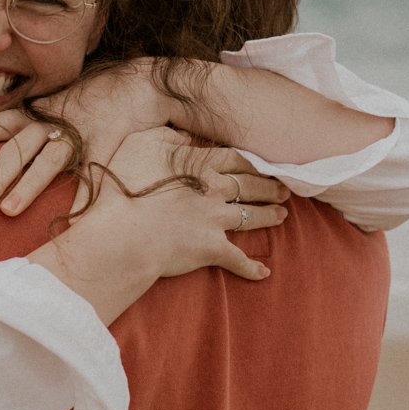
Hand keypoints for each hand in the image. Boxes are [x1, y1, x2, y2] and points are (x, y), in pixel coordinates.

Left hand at [0, 60, 185, 215]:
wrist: (136, 84)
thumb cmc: (83, 105)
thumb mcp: (48, 113)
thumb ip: (21, 133)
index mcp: (32, 115)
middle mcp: (50, 123)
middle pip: (15, 149)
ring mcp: (78, 133)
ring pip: (48, 161)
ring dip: (27, 187)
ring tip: (7, 212)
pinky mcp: (106, 144)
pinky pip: (92, 175)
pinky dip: (81, 198)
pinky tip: (67, 223)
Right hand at [81, 127, 288, 284]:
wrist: (124, 231)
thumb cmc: (125, 185)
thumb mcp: (140, 144)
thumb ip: (167, 136)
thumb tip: (187, 136)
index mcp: (199, 164)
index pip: (234, 158)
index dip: (251, 161)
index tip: (264, 163)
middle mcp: (214, 189)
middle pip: (249, 185)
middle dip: (268, 186)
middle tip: (283, 189)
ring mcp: (215, 220)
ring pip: (250, 216)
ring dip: (268, 215)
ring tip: (282, 215)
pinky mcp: (211, 249)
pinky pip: (237, 260)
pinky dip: (251, 267)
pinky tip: (264, 272)